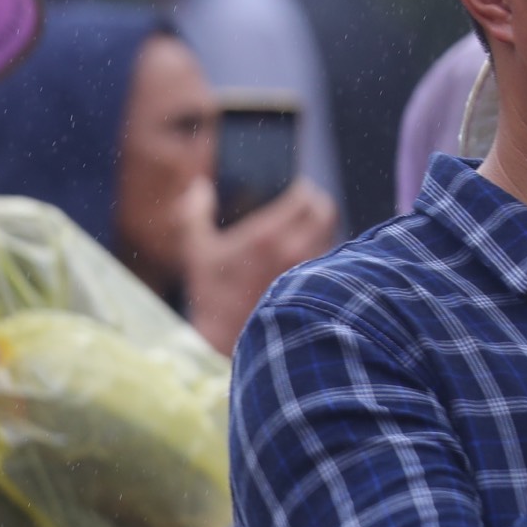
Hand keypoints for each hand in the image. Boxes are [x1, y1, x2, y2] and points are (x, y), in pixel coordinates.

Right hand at [182, 178, 336, 354]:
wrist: (227, 339)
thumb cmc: (212, 294)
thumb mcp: (196, 252)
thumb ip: (193, 215)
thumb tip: (198, 187)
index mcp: (266, 235)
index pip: (304, 197)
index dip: (303, 190)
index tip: (297, 190)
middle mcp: (294, 249)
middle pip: (326, 212)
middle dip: (318, 205)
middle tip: (308, 205)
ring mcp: (310, 270)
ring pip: (333, 234)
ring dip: (324, 227)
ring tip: (310, 229)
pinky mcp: (318, 287)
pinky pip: (333, 258)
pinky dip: (325, 250)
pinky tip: (311, 253)